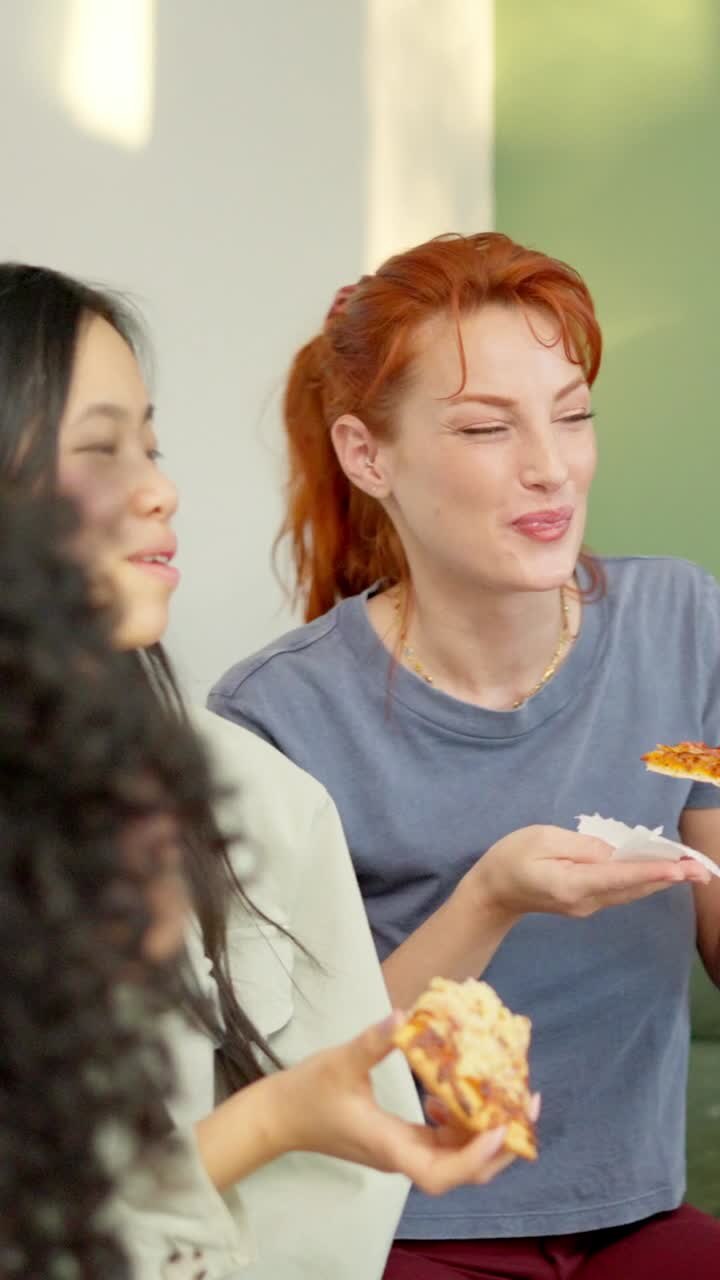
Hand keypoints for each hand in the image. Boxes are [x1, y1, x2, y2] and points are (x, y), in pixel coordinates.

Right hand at [273, 1013, 522, 1194]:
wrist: (278, 1117)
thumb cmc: (308, 1092)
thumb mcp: (340, 1061)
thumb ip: (372, 1041)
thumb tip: (404, 1014)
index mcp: (390, 1146)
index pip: (440, 1174)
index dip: (474, 1157)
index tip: (498, 1128)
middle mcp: (402, 1156)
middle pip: (461, 1170)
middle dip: (499, 1144)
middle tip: (525, 1106)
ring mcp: (401, 1150)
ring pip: (455, 1155)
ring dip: (483, 1130)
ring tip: (504, 1094)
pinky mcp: (398, 1139)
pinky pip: (440, 1138)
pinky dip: (458, 1119)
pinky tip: (453, 1090)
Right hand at [464, 825, 710, 922]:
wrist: (494, 891)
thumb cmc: (511, 858)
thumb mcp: (541, 839)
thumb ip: (579, 846)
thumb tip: (612, 852)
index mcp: (572, 884)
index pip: (619, 876)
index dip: (650, 870)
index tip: (678, 868)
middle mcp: (585, 901)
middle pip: (633, 887)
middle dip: (669, 877)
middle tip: (703, 870)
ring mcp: (588, 906)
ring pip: (631, 891)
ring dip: (662, 879)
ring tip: (693, 871)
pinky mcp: (588, 902)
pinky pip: (622, 890)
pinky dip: (644, 879)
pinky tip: (663, 872)